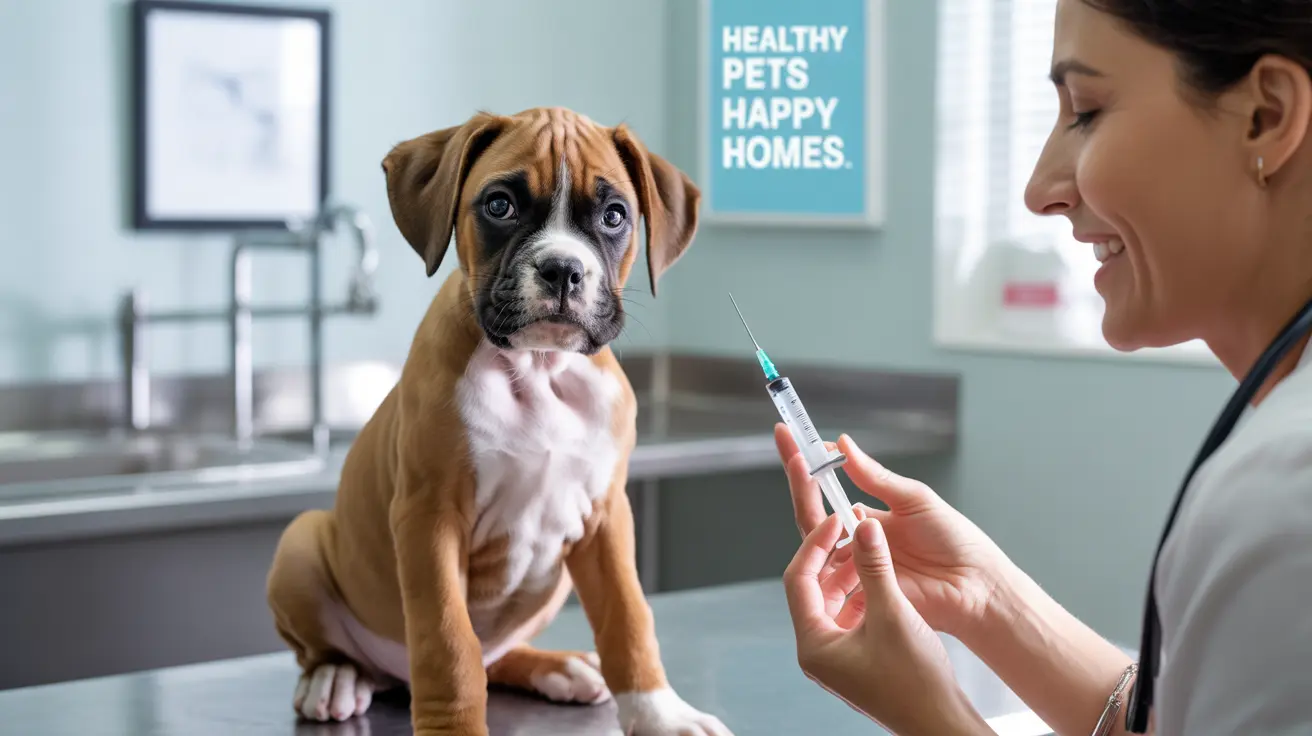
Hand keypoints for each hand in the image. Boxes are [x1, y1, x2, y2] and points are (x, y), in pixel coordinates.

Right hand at [775, 426, 1007, 639]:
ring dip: (812, 510)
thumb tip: (841, 444)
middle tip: (787, 447)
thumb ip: (874, 477)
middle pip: (815, 513)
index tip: (791, 437)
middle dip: (799, 479)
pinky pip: (834, 576)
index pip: (830, 489)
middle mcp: (858, 541)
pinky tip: (836, 533)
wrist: (977, 586)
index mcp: (870, 517)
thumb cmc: (955, 541)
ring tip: (819, 489)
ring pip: (818, 542)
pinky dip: (827, 555)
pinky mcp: (860, 593)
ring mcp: (857, 567)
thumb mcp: (914, 499)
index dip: (808, 464)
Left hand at [783, 509, 991, 734]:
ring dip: (850, 573)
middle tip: (850, 528)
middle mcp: (819, 652)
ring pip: (833, 600)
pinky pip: (850, 614)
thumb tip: (861, 527)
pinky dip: (862, 592)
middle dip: (832, 557)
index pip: (799, 580)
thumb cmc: (916, 683)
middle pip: (813, 589)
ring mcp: (837, 656)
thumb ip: (874, 567)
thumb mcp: (893, 614)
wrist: (941, 722)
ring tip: (869, 547)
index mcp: (814, 645)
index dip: (815, 545)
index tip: (835, 520)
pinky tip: (881, 575)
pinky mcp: (857, 658)